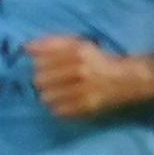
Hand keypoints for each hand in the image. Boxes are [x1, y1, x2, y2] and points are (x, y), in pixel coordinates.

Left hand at [28, 35, 151, 117]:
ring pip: (46, 97)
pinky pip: (58, 111)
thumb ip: (52, 43)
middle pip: (40, 80)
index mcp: (77, 51)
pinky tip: (65, 102)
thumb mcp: (78, 45)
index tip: (45, 67)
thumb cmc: (98, 60)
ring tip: (58, 92)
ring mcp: (83, 90)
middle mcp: (80, 70)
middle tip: (50, 81)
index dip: (38, 65)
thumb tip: (25, 47)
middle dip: (42, 81)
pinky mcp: (86, 107)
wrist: (127, 79)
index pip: (40, 61)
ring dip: (48, 96)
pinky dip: (58, 108)